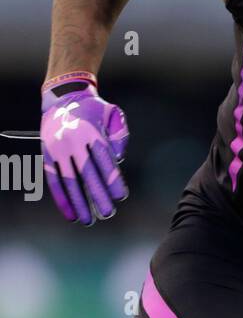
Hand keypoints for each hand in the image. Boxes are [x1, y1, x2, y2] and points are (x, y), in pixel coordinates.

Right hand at [40, 72, 128, 223]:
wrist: (63, 97)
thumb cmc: (94, 109)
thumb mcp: (113, 114)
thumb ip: (120, 135)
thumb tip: (117, 159)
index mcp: (92, 133)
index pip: (104, 162)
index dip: (113, 180)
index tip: (120, 196)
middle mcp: (74, 142)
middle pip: (88, 175)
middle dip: (98, 196)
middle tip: (108, 213)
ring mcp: (58, 149)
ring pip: (70, 181)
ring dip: (79, 203)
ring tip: (88, 220)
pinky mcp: (48, 155)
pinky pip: (54, 180)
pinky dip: (62, 199)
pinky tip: (70, 213)